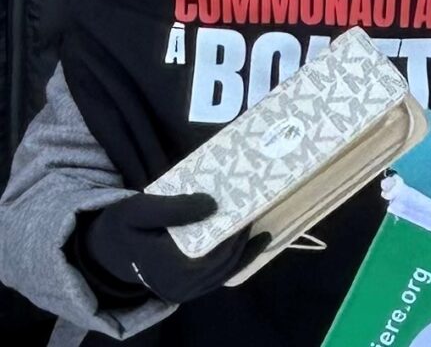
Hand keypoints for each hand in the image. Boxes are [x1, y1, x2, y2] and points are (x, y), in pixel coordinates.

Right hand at [78, 193, 264, 303]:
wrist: (101, 252)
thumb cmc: (120, 227)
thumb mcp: (139, 210)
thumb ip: (174, 208)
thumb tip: (213, 205)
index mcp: (169, 268)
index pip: (216, 253)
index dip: (237, 233)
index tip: (249, 206)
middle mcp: (179, 286)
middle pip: (224, 262)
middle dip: (243, 238)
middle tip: (257, 209)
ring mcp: (183, 291)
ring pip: (224, 272)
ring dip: (245, 251)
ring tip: (262, 230)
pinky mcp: (185, 289)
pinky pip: (217, 277)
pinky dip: (237, 261)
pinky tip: (254, 245)